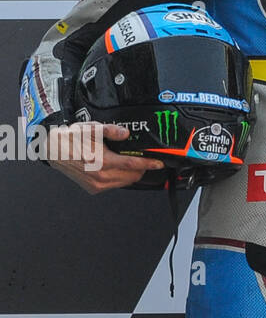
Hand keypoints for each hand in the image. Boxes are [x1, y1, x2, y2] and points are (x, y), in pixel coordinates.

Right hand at [47, 123, 161, 193]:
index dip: (149, 164)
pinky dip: (120, 178)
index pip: (133, 165)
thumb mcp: (93, 128)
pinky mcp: (93, 188)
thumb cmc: (72, 139)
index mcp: (103, 162)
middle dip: (141, 168)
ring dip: (131, 173)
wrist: (54, 150)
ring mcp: (96, 184)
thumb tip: (126, 134)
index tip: (159, 163)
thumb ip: (112, 131)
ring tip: (129, 161)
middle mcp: (100, 176)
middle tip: (142, 158)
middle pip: (132, 176)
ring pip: (124, 182)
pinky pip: (114, 185)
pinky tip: (117, 167)